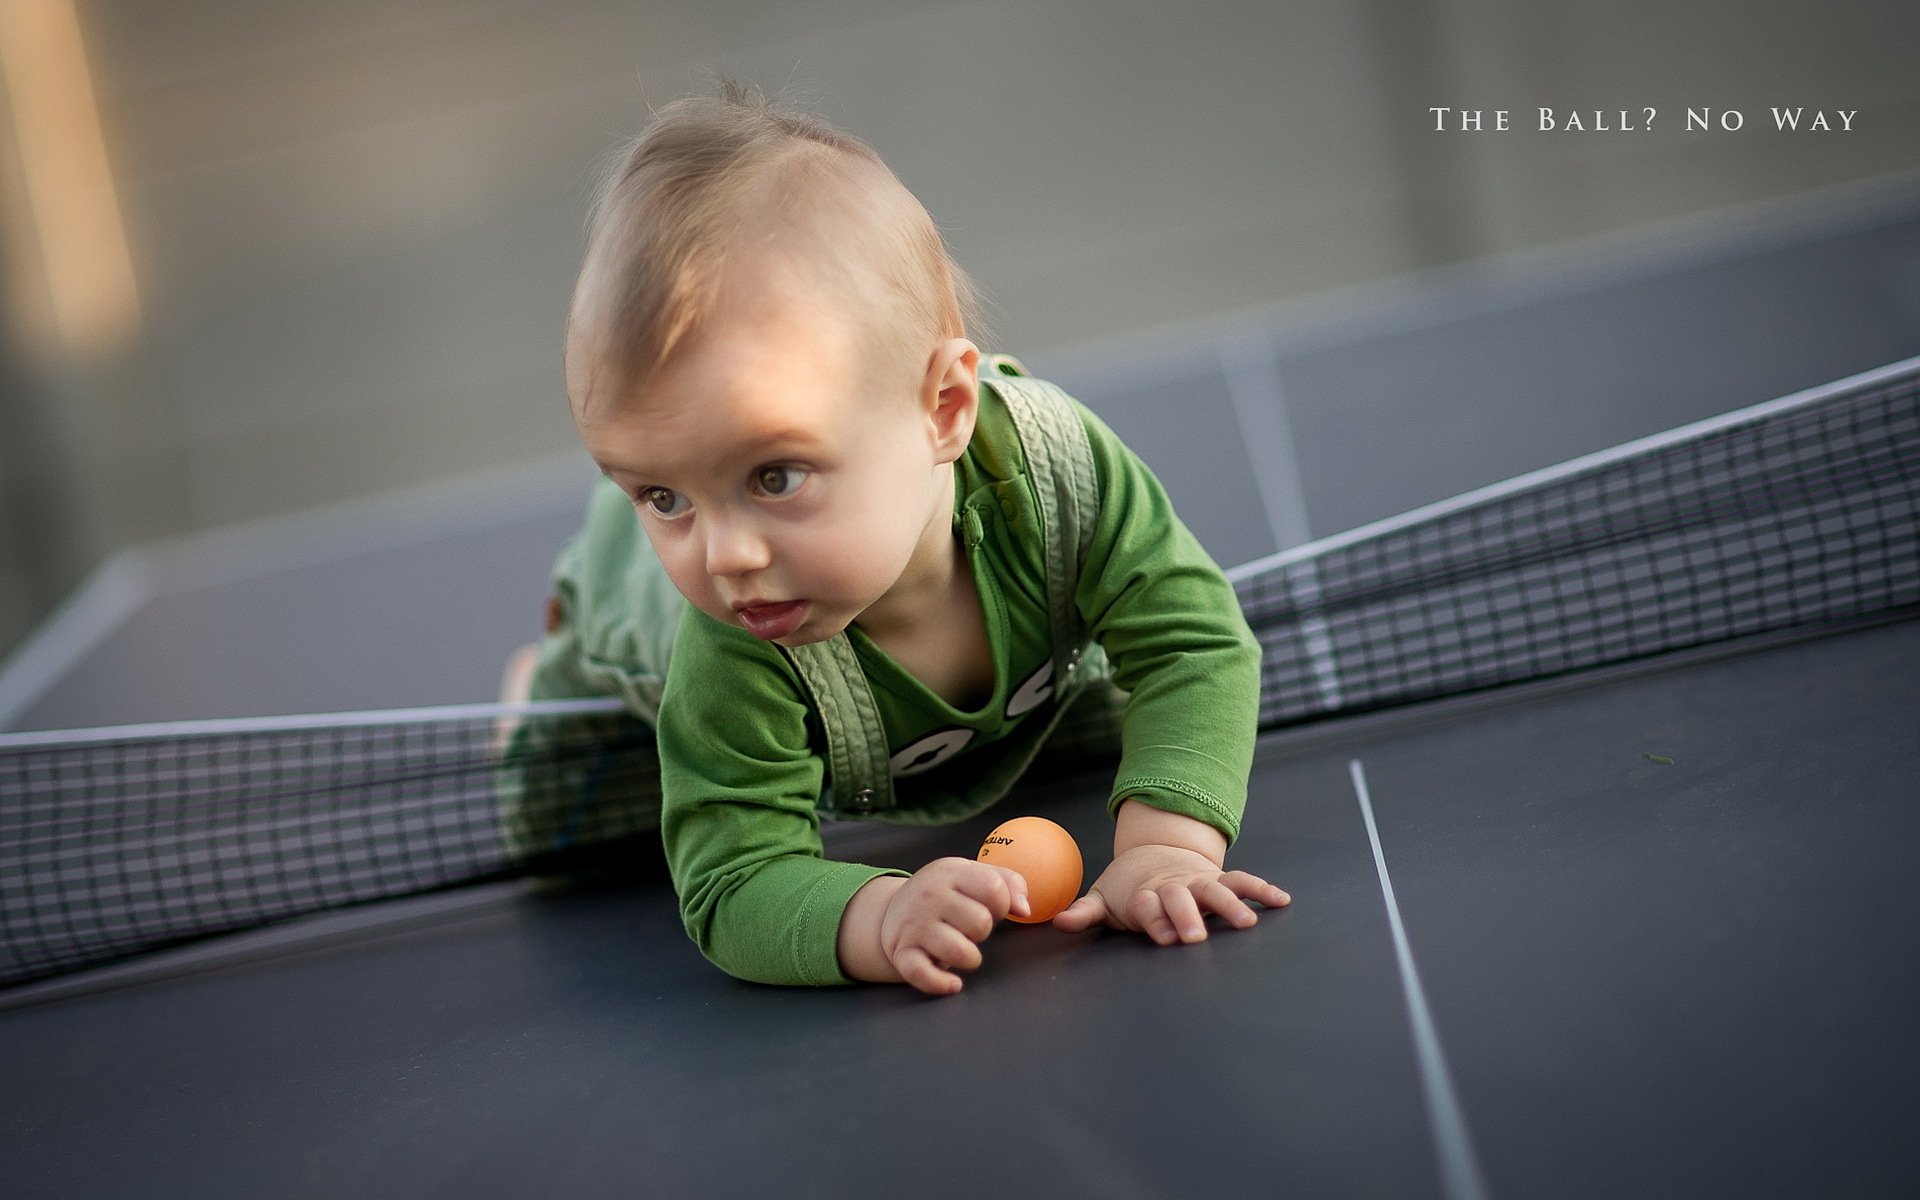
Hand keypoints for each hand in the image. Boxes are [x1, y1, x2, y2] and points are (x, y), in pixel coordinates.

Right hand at [878, 857, 1030, 995]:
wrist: (892, 910)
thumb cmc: (944, 894)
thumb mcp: (972, 875)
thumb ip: (1008, 882)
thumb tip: (1024, 909)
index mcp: (950, 873)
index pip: (993, 888)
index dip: (1003, 904)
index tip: (992, 908)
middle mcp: (930, 896)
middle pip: (980, 922)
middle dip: (983, 931)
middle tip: (970, 928)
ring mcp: (915, 926)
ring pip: (959, 951)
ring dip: (970, 958)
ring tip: (963, 950)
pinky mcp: (902, 953)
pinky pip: (923, 975)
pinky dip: (942, 984)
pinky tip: (953, 982)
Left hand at [1051, 843, 1290, 944]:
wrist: (1157, 852)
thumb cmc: (1130, 887)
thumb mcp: (1104, 898)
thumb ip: (1085, 912)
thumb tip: (1056, 922)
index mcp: (1145, 894)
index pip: (1147, 906)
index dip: (1154, 919)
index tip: (1162, 937)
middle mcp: (1174, 887)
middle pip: (1181, 898)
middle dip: (1188, 916)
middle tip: (1195, 938)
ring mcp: (1198, 882)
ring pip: (1215, 889)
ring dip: (1230, 904)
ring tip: (1245, 923)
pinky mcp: (1219, 878)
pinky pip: (1243, 880)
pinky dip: (1261, 889)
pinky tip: (1282, 901)